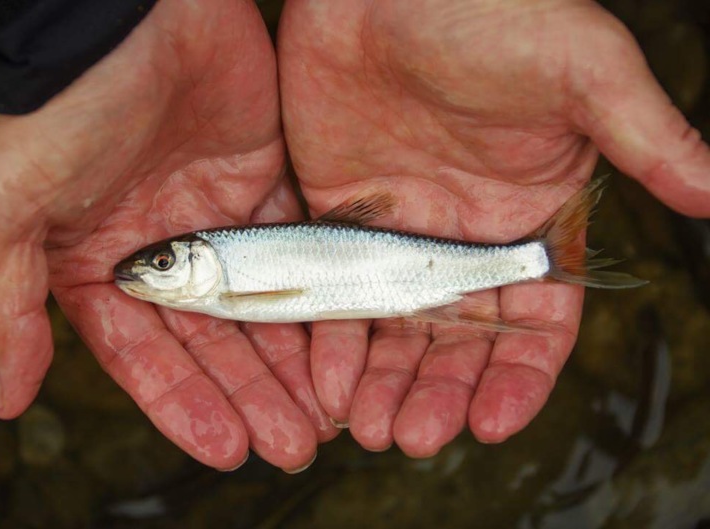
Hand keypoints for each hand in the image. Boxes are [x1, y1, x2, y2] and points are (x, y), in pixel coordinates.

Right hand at [0, 0, 333, 471]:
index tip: (228, 449)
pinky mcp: (266, 184)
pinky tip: (344, 343)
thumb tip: (3, 396)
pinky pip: (300, 251)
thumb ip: (6, 301)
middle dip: (253, 396)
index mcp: (100, 265)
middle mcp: (164, 253)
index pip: (147, 354)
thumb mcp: (3, 205)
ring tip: (326, 415)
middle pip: (217, 342)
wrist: (131, 10)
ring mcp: (219, 220)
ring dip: (293, 362)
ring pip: (265, 306)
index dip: (185, 405)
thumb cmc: (59, 104)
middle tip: (294, 445)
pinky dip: (321, 296)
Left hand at [278, 0, 709, 455]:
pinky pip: (335, 292)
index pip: (535, 322)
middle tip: (413, 437)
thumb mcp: (583, 71)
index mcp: (529, 220)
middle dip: (438, 393)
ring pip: (394, 331)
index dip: (518, 375)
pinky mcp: (339, 216)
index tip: (491, 422)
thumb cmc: (492, 10)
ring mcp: (399, 232)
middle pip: (458, 341)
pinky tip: (325, 380)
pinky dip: (332, 340)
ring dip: (383, 384)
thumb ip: (644, 138)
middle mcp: (465, 239)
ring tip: (366, 430)